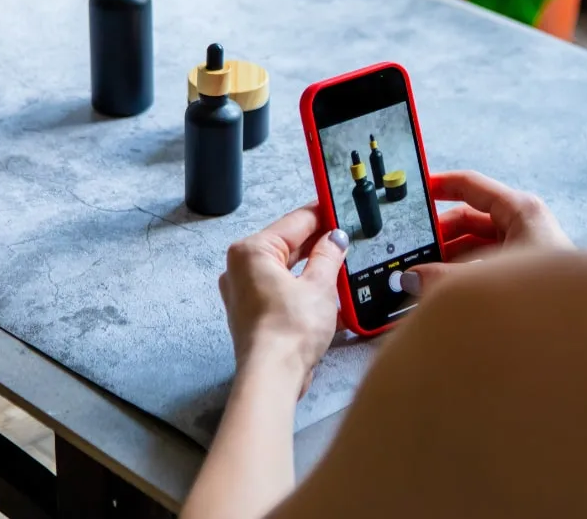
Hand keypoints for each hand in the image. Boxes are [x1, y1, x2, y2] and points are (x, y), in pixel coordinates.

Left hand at [219, 203, 348, 394]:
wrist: (273, 376)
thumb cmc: (289, 332)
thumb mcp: (320, 285)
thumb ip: (329, 255)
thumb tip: (335, 239)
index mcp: (252, 251)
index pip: (295, 222)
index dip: (323, 215)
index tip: (340, 210)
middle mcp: (240, 268)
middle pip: (287, 244)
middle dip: (317, 243)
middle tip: (345, 240)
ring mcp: (243, 291)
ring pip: (284, 267)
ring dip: (311, 266)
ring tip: (338, 265)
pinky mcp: (251, 312)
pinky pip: (279, 288)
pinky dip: (300, 286)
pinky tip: (322, 290)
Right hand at [400, 171, 570, 294]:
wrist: (585, 326)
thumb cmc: (550, 293)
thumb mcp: (487, 278)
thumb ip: (443, 279)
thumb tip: (412, 279)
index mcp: (519, 210)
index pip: (471, 185)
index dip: (440, 186)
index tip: (415, 193)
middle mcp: (523, 223)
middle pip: (469, 218)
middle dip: (440, 235)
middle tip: (413, 251)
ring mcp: (525, 246)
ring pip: (477, 243)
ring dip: (451, 259)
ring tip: (426, 277)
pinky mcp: (527, 270)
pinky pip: (488, 263)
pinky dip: (468, 274)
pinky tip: (449, 292)